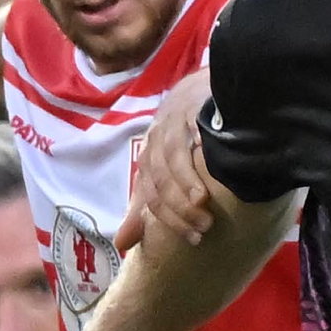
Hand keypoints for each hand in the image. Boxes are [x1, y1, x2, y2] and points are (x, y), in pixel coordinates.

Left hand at [113, 69, 218, 251]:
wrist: (209, 85)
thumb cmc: (190, 132)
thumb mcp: (165, 169)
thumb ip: (145, 204)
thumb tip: (121, 245)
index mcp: (149, 157)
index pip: (150, 195)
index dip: (169, 220)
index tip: (192, 240)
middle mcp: (155, 140)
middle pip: (159, 182)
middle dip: (179, 210)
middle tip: (202, 229)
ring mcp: (171, 123)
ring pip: (171, 162)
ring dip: (186, 189)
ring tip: (203, 209)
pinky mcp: (188, 108)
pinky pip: (186, 138)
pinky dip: (192, 163)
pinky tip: (206, 180)